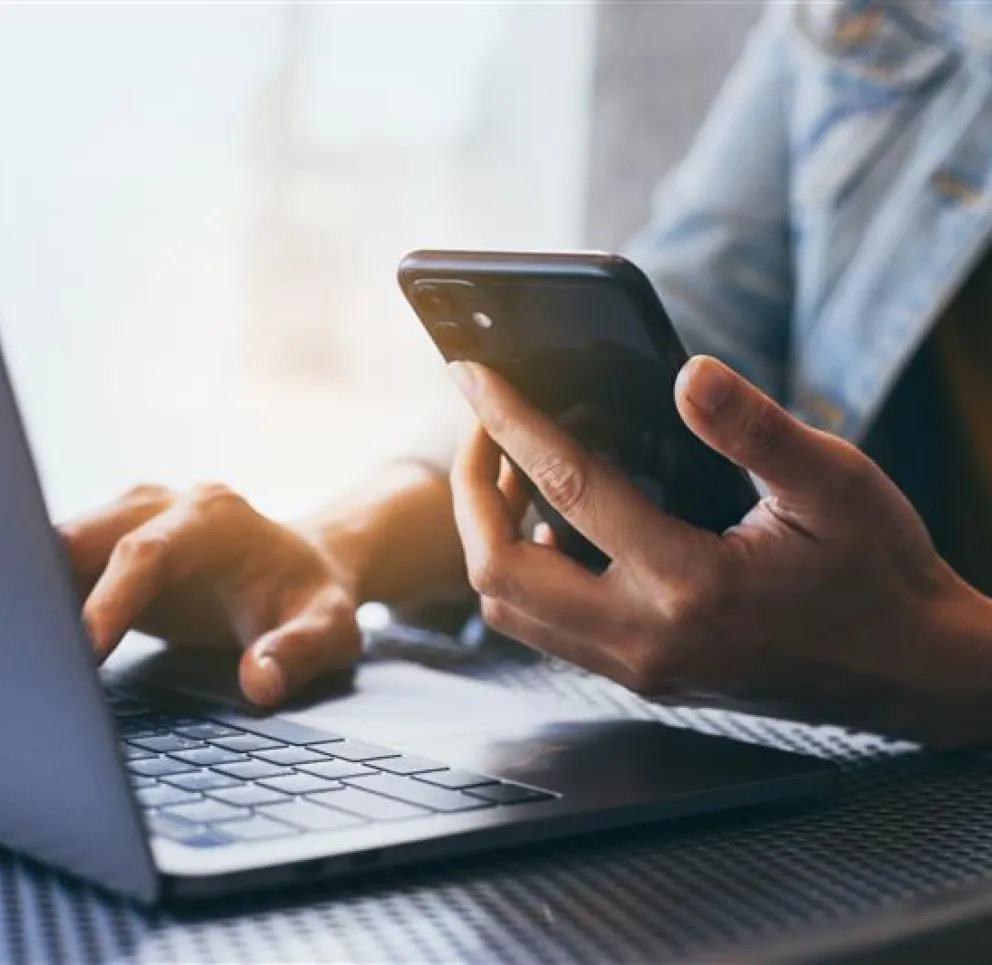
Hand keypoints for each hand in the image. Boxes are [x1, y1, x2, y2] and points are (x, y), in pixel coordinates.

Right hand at [60, 483, 361, 706]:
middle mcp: (169, 506)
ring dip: (45, 592)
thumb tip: (260, 680)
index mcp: (217, 518)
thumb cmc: (314, 598)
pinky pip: (66, 565)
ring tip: (41, 651)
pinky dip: (51, 598)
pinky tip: (50, 642)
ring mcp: (137, 520)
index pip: (148, 552)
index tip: (86, 649)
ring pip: (63, 546)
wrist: (309, 569)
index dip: (111, 598)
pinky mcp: (117, 545)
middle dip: (54, 588)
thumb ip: (299, 652)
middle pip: (88, 538)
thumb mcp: (329, 628)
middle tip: (43, 654)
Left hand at [448, 356, 991, 745]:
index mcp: (691, 583)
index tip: (474, 375)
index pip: (567, 487)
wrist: (905, 669)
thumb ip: (756, 429)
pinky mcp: (641, 675)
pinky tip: (553, 531)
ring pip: (511, 609)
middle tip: (484, 428)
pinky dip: (526, 574)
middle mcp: (646, 638)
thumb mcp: (836, 486)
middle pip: (499, 569)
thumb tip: (689, 373)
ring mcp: (637, 667)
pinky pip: (545, 628)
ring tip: (512, 473)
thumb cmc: (877, 575)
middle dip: (470, 491)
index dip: (511, 420)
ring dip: (491, 537)